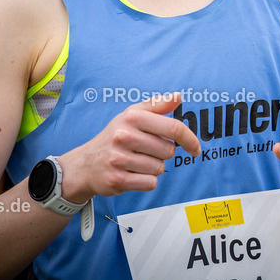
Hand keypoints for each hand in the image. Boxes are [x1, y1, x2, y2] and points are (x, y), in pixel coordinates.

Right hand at [59, 94, 201, 202]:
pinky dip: (146, 181)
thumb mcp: (132, 115)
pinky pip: (150, 183)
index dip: (190, 139)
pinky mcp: (117, 179)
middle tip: (146, 151)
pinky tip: (133, 174)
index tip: (195, 148)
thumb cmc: (115, 137)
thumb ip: (157, 105)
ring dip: (153, 168)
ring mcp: (119, 158)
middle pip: (168, 151)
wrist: (85, 164)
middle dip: (162, 154)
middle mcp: (124, 135)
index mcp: (132, 117)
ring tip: (136, 162)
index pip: (173, 128)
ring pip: (160, 168)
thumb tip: (178, 97)